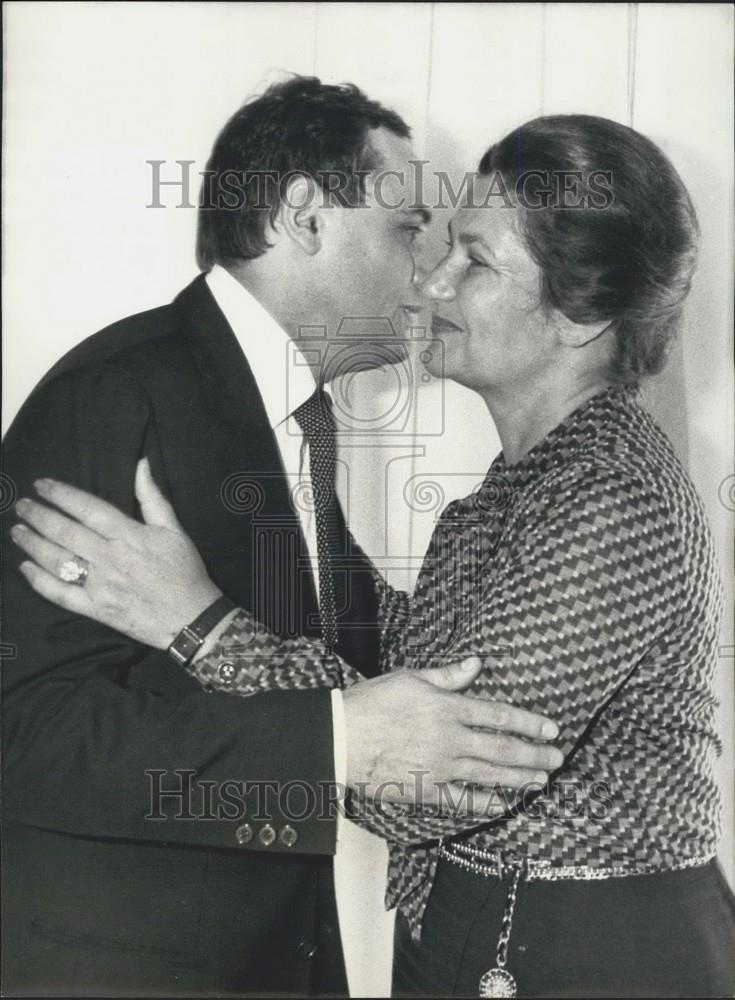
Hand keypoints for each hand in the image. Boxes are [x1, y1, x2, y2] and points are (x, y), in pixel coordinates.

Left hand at [11, 459, 221, 648]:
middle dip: (39, 516)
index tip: (41, 485)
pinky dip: (40, 581)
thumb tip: (141, 464)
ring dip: (33, 544)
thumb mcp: (175, 530)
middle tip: (21, 506)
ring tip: (18, 531)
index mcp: (129, 535)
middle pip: (66, 532)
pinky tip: (26, 568)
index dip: (61, 494)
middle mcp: (110, 558)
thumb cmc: (185, 572)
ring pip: (58, 560)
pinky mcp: (96, 609)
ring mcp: (100, 585)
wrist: (192, 618)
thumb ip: (153, 497)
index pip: (87, 508)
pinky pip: (61, 594)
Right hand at [343, 657, 562, 812]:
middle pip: (502, 749)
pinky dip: (486, 804)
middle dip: (535, 755)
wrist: (342, 737)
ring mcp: (440, 768)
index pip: (499, 715)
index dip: (529, 723)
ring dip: (520, 779)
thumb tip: (477, 663)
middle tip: (558, 759)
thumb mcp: (411, 678)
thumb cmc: (373, 703)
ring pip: (490, 775)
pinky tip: (504, 804)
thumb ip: (449, 675)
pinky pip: (463, 801)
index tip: (551, 729)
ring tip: (542, 781)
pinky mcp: (427, 790)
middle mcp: (450, 740)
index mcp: (448, 708)